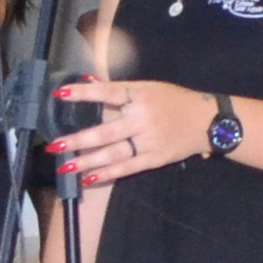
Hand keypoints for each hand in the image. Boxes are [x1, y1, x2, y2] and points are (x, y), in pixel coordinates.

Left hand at [52, 78, 211, 186]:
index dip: (84, 93)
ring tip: (65, 166)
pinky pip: (127, 168)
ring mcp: (148, 141)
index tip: (61, 94)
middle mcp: (142, 119)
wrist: (207, 121)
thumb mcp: (148, 88)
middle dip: (78, 140)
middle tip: (55, 145)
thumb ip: (119, 90)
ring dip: (87, 161)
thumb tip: (88, 84)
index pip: (108, 93)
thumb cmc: (174, 100)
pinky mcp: (154, 158)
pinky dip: (107, 174)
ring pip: (113, 153)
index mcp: (140, 96)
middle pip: (106, 131)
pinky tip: (88, 178)